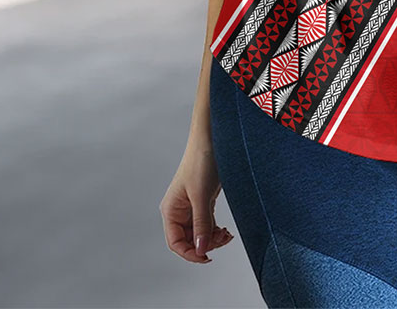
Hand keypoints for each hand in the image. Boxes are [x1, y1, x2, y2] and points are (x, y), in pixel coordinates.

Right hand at [160, 143, 234, 262]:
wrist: (212, 139)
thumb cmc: (200, 161)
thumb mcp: (201, 196)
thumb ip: (201, 224)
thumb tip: (201, 249)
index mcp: (171, 210)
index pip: (176, 242)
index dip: (190, 253)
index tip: (207, 256)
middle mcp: (179, 210)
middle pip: (189, 240)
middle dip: (205, 244)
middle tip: (222, 240)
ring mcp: (191, 206)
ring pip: (199, 233)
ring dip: (212, 238)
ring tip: (226, 234)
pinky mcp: (203, 201)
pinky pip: (207, 223)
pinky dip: (216, 229)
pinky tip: (225, 230)